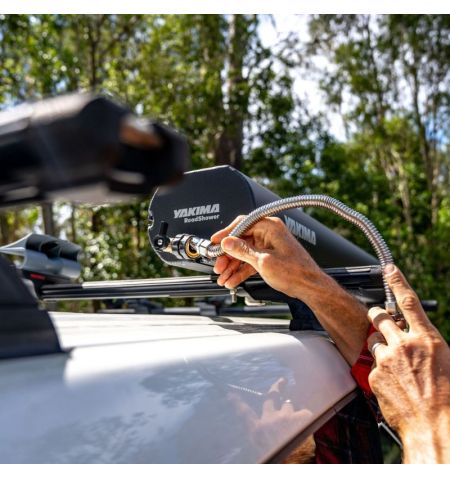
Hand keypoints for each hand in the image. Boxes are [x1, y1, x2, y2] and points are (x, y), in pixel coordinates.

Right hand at [211, 215, 370, 364]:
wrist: (310, 287)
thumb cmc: (296, 272)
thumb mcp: (263, 261)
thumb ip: (243, 251)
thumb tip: (227, 242)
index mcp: (270, 227)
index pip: (242, 224)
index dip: (226, 233)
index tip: (215, 242)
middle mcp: (269, 234)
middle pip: (241, 241)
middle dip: (227, 256)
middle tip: (217, 265)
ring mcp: (269, 246)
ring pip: (244, 253)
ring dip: (232, 266)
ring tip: (222, 277)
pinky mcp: (269, 257)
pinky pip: (250, 262)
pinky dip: (241, 271)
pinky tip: (232, 280)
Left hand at [368, 264, 449, 462]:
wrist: (434, 427)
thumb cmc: (447, 397)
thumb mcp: (445, 362)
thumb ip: (427, 344)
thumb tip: (418, 338)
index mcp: (427, 339)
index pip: (409, 302)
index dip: (398, 281)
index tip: (389, 269)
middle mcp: (404, 344)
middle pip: (379, 317)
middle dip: (377, 315)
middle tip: (378, 317)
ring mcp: (387, 359)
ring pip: (374, 341)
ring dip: (380, 346)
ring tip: (394, 363)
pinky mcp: (375, 374)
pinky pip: (373, 364)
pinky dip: (380, 370)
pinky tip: (393, 383)